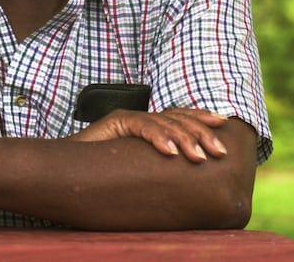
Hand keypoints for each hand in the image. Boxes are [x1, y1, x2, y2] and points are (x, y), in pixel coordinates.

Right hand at [70, 107, 228, 162]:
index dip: (201, 117)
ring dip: (184, 138)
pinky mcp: (115, 122)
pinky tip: (170, 152)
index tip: (223, 125)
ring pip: (163, 121)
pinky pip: (141, 125)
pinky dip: (157, 137)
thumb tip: (189, 178)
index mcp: (148, 125)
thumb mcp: (140, 168)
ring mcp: (128, 117)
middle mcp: (140, 116)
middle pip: (176, 117)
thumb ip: (158, 166)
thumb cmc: (105, 172)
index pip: (179, 116)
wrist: (70, 167)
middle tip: (218, 152)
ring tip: (199, 156)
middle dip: (201, 132)